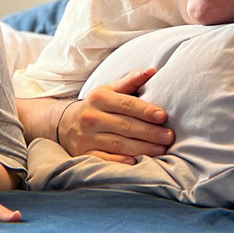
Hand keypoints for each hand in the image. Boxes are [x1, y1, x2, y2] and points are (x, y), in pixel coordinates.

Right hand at [59, 68, 173, 163]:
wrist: (64, 123)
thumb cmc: (97, 106)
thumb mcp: (109, 90)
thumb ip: (130, 81)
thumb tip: (152, 71)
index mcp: (99, 98)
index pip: (126, 104)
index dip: (145, 110)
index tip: (163, 116)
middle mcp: (91, 117)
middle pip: (125, 126)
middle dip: (149, 132)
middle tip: (169, 136)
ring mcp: (86, 137)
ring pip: (118, 144)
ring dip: (142, 148)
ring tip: (162, 149)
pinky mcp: (84, 153)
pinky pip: (105, 158)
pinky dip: (120, 161)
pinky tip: (136, 161)